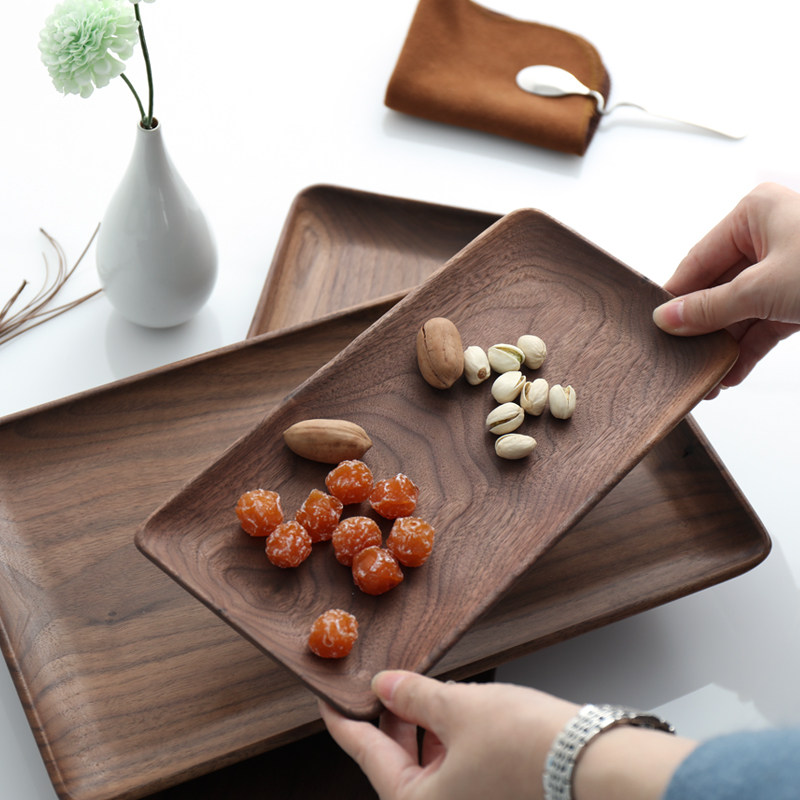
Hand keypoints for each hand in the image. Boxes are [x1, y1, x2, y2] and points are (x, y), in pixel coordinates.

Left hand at [319, 670, 695, 799]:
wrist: (594, 764)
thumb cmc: (528, 746)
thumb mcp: (457, 707)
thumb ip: (412, 696)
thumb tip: (383, 686)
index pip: (366, 754)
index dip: (343, 721)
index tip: (328, 701)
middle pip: (395, 761)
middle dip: (388, 718)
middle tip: (381, 683)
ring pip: (424, 762)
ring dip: (418, 724)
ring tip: (419, 688)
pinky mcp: (489, 792)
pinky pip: (451, 764)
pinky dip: (445, 735)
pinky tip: (452, 707)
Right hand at [653, 182, 799, 395]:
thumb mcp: (763, 288)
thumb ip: (709, 307)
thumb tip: (667, 318)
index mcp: (755, 214)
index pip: (698, 260)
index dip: (676, 296)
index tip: (656, 326)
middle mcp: (768, 236)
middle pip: (717, 288)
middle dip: (702, 329)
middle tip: (681, 357)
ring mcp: (786, 268)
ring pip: (739, 310)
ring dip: (723, 345)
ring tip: (705, 375)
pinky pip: (763, 324)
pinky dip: (747, 350)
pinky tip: (730, 374)